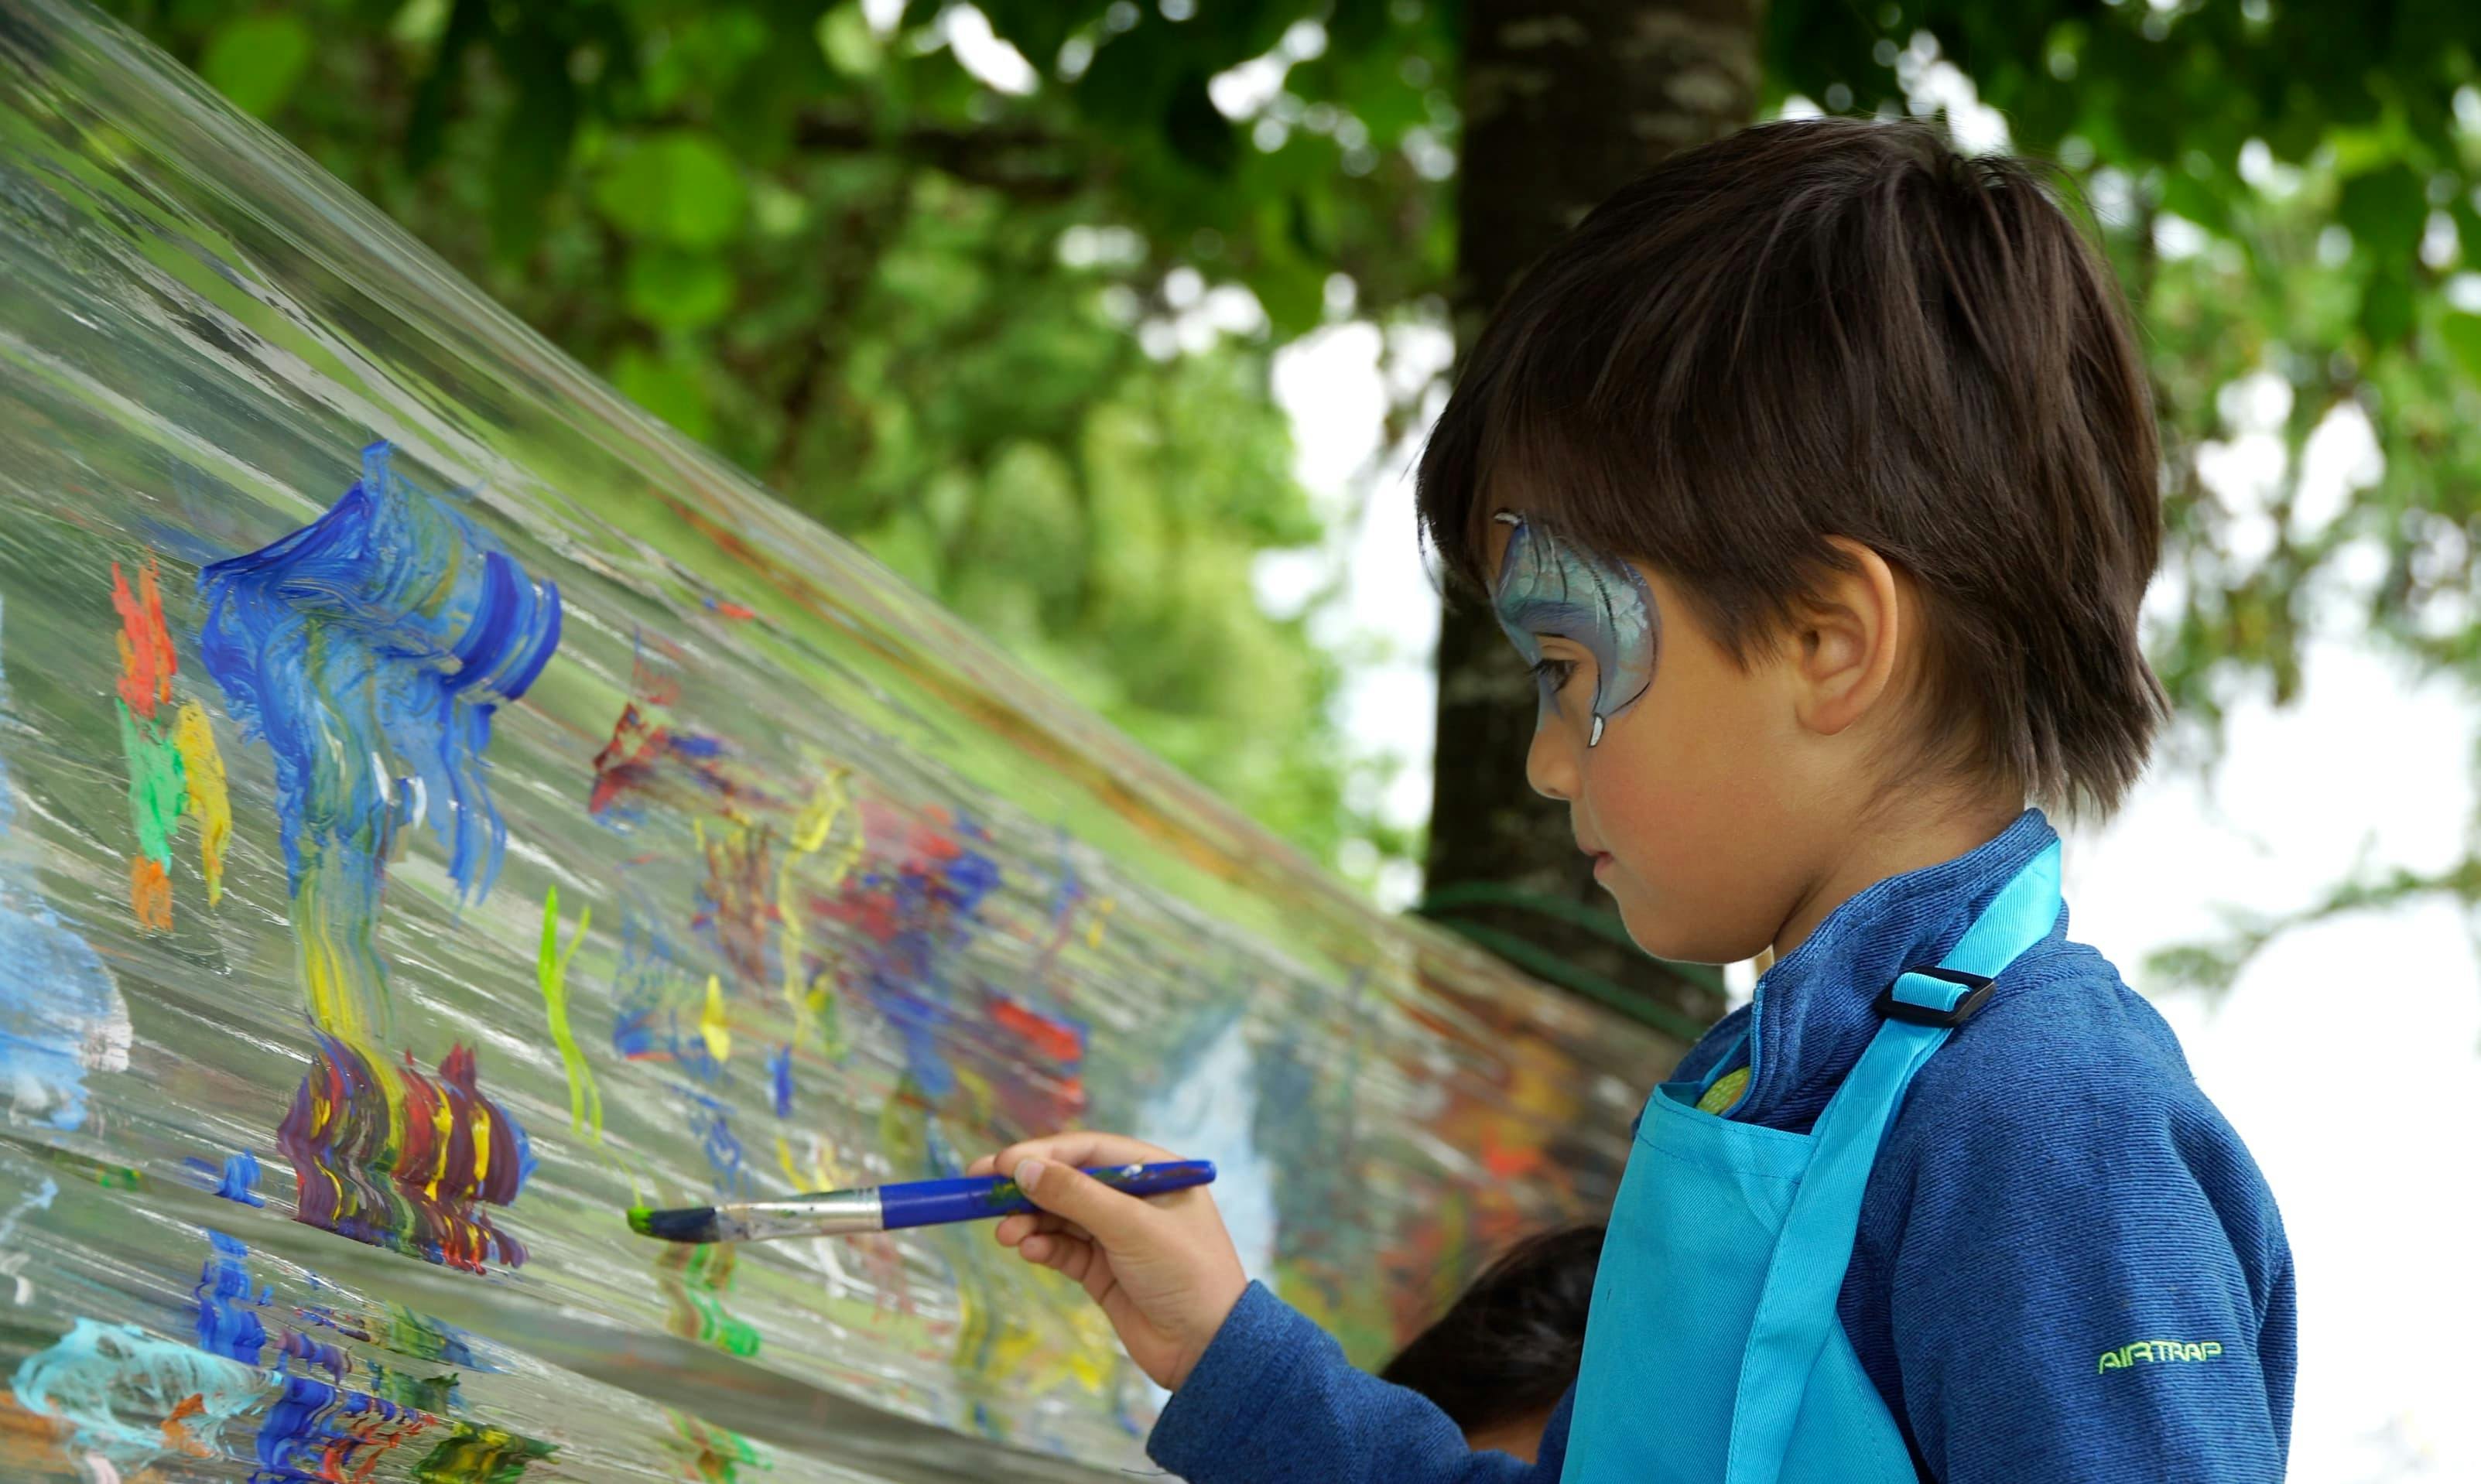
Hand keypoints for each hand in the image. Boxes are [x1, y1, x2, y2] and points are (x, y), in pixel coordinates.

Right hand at [968, 1132, 1247, 1389]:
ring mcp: (1117, 1236)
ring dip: (1030, 1221)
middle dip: (1027, 1187)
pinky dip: (1043, 1246)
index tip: (1001, 1163)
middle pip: (1068, 1181)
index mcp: (1155, 1172)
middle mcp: (1134, 1198)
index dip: (1044, 1153)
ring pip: (1060, 1216)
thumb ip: (1076, 1195)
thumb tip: (1023, 1168)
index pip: (1090, 1149)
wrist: (1208, 1348)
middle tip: (979, 1191)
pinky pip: (1063, 1248)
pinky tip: (1028, 1249)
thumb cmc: (1185, 1274)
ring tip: (1007, 1234)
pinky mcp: (1103, 1270)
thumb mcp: (1131, 1227)